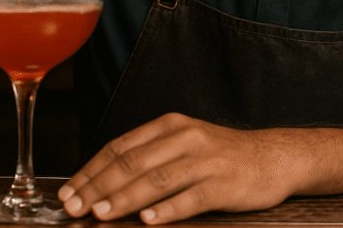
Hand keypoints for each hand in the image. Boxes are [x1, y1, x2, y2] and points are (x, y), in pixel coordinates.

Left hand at [58, 113, 295, 224]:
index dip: (91, 171)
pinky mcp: (224, 183)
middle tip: (74, 208)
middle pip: (132, 163)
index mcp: (169, 126)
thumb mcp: (183, 144)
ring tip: (101, 214)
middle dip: (98, 187)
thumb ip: (149, 157)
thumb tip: (102, 182)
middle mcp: (184, 138)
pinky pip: (190, 197)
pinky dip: (167, 210)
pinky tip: (148, 221)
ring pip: (156, 180)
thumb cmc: (220, 156)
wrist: (274, 157)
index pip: (120, 148)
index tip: (68, 192)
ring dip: (124, 199)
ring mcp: (205, 160)